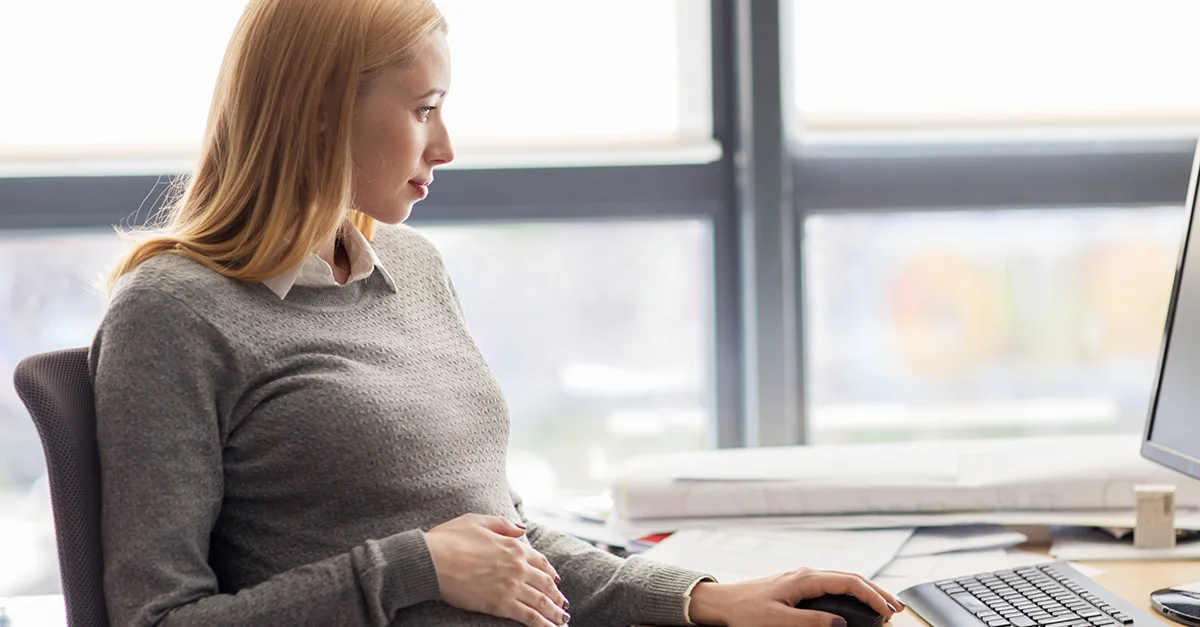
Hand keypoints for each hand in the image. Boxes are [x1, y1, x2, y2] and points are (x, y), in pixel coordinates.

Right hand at [426, 514, 569, 625]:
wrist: (433, 560)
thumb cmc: (450, 538)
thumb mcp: (478, 521)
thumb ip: (503, 525)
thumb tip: (522, 530)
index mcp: (513, 546)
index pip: (539, 561)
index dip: (549, 572)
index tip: (554, 580)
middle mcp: (518, 567)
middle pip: (545, 583)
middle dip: (556, 595)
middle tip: (562, 605)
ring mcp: (511, 586)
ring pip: (541, 602)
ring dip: (554, 612)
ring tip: (562, 620)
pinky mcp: (501, 605)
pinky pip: (528, 616)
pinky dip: (542, 624)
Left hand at [687, 568, 903, 626]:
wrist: (723, 602)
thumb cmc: (746, 610)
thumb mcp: (778, 620)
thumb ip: (810, 621)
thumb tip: (840, 624)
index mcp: (804, 578)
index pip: (848, 582)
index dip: (872, 595)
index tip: (888, 610)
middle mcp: (807, 574)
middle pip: (851, 577)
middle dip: (876, 591)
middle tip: (897, 608)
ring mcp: (803, 578)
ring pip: (843, 579)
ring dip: (865, 590)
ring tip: (884, 605)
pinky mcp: (799, 585)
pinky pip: (833, 585)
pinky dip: (851, 591)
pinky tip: (857, 601)